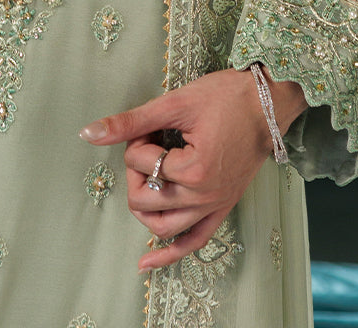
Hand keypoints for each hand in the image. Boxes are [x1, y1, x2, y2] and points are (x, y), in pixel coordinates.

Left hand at [80, 67, 306, 271]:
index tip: (153, 124)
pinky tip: (145, 262)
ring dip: (144, 205)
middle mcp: (205, 196)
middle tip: (148, 142)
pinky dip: (168, 254)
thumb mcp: (175, 102)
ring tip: (145, 176)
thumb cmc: (226, 96)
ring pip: (163, 227)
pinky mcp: (222, 207)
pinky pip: (194, 241)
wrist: (268, 101)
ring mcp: (215, 205)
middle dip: (136, 168)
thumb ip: (131, 121)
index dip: (137, 139)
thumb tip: (89, 133)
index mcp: (194, 170)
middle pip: (144, 199)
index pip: (141, 164)